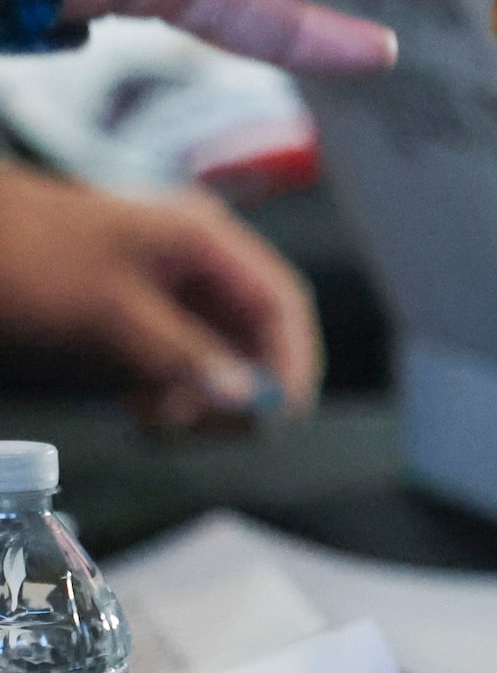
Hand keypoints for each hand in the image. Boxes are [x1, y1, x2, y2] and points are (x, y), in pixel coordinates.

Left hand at [0, 165, 320, 432]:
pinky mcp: (138, 307)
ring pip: (216, 349)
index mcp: (206, 240)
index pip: (280, 303)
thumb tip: (244, 399)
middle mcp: (198, 259)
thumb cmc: (30, 255)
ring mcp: (168, 283)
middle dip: (243, 386)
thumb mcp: (109, 311)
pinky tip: (148, 414)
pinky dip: (173, 389)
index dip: (290, 361)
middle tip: (217, 432)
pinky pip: (179, 355)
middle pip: (254, 330)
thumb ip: (181, 355)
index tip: (279, 416)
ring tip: (166, 425)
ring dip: (204, 395)